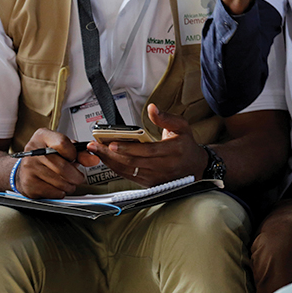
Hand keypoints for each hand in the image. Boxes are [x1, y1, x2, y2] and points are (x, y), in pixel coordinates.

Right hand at [16, 128, 95, 197]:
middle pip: (63, 166)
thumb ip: (80, 153)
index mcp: (42, 136)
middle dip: (76, 176)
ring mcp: (29, 168)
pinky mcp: (28, 184)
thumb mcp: (63, 148)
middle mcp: (33, 151)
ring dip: (70, 186)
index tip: (73, 158)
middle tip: (78, 178)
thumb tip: (94, 160)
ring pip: (60, 182)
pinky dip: (61, 192)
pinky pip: (53, 192)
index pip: (62, 143)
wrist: (25, 170)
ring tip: (69, 182)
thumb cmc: (47, 157)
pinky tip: (58, 187)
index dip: (73, 154)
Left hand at [87, 104, 206, 186]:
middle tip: (95, 146)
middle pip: (133, 162)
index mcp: (172, 151)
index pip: (147, 151)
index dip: (128, 149)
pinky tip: (107, 160)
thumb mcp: (182, 126)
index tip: (112, 143)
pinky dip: (116, 169)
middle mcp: (164, 167)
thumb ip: (166, 117)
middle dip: (111, 154)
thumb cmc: (186, 145)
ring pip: (129, 171)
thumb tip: (152, 108)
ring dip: (110, 162)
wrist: (195, 166)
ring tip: (96, 151)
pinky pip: (129, 177)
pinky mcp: (150, 183)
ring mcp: (156, 177)